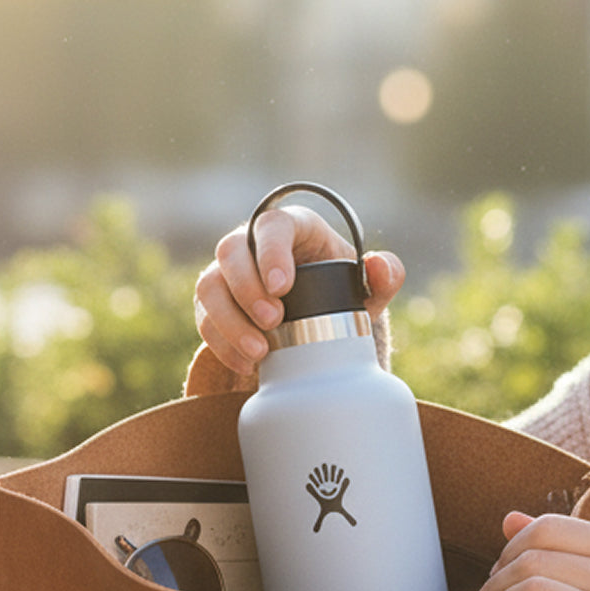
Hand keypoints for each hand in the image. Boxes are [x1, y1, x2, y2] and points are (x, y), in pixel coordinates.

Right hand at [194, 205, 404, 375]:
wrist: (316, 319)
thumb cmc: (340, 292)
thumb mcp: (366, 288)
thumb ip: (385, 276)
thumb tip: (378, 265)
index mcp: (290, 227)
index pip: (271, 226)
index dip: (270, 252)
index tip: (282, 287)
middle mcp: (250, 243)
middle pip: (231, 252)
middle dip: (247, 289)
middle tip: (273, 322)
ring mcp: (226, 273)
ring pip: (209, 287)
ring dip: (229, 322)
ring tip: (259, 353)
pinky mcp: (213, 304)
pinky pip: (204, 320)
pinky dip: (222, 345)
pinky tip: (246, 364)